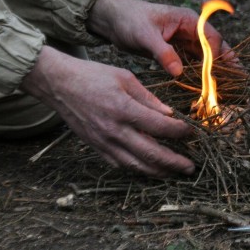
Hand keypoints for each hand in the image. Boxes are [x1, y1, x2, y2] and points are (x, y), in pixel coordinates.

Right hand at [21, 46, 194, 176]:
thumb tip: (169, 114)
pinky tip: (150, 169)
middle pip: (152, 154)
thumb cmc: (93, 76)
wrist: (58, 84)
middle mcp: (115, 130)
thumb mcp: (125, 78)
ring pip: (137, 166)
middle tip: (190, 167)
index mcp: (124, 109)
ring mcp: (104, 142)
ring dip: (159, 172)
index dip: (180, 132)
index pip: (160, 127)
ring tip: (174, 173)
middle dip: (174, 163)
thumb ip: (148, 99)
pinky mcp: (96, 148)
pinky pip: (121, 165)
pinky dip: (138, 170)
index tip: (191, 132)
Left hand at [87, 0, 235, 75]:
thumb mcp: (145, 36)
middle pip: (215, 48)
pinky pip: (195, 63)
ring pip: (207, 57)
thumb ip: (163, 53)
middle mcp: (190, 30)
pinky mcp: (177, 51)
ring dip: (216, 71)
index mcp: (188, 20)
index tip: (222, 74)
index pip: (211, 38)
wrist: (113, 19)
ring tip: (229, 88)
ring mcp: (184, 41)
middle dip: (227, 64)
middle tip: (240, 82)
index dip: (219, 56)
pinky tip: (208, 87)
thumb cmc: (129, 21)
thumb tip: (178, 72)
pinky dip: (202, 74)